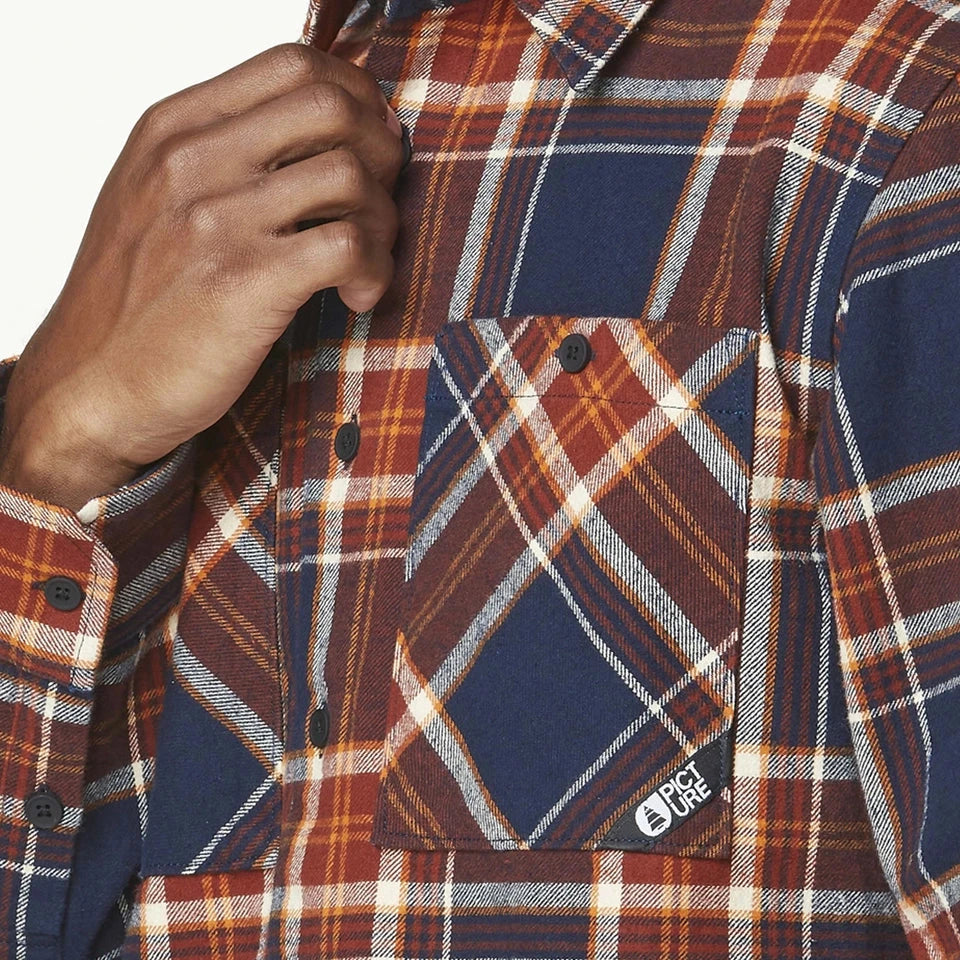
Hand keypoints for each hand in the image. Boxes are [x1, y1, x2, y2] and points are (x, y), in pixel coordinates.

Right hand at [0, 43, 404, 510]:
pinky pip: (348, 244)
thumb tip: (319, 137)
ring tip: (365, 265)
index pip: (293, 64)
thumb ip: (223, 157)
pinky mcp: (241, 282)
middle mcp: (190, 161)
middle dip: (380, 155)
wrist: (89, 388)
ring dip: (382, 223)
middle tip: (376, 207)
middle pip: (333, 106)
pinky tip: (357, 298)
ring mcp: (212, 219)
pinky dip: (375, 271)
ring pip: (350, 174)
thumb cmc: (137, 303)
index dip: (357, 100)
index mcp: (173, 129)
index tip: (370, 150)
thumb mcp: (157, 201)